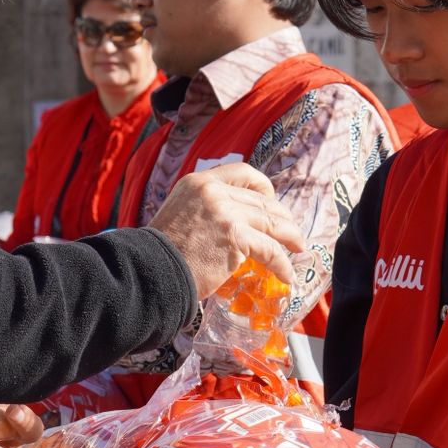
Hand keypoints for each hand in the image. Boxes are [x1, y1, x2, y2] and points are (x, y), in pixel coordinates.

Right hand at [147, 163, 306, 298]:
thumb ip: (203, 210)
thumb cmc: (160, 253)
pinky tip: (287, 275)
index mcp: (198, 182)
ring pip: (272, 222)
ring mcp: (226, 213)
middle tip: (290, 232)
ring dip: (290, 237)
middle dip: (282, 216)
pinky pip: (270, 250)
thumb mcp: (178, 214)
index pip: (243, 172)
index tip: (271, 200)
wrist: (149, 271)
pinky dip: (282, 264)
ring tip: (298, 249)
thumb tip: (228, 223)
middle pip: (262, 199)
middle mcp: (213, 191)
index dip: (264, 186)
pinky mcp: (235, 237)